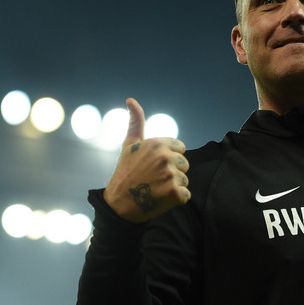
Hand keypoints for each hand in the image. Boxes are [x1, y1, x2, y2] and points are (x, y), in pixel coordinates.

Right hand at [103, 98, 189, 222]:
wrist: (118, 204)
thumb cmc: (125, 173)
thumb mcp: (129, 145)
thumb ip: (136, 122)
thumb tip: (131, 99)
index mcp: (158, 143)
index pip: (180, 148)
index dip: (168, 158)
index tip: (153, 166)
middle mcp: (165, 157)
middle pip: (184, 164)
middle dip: (172, 172)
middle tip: (153, 180)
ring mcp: (170, 175)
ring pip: (184, 180)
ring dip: (173, 187)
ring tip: (155, 189)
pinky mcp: (173, 193)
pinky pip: (185, 196)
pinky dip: (175, 200)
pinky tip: (160, 199)